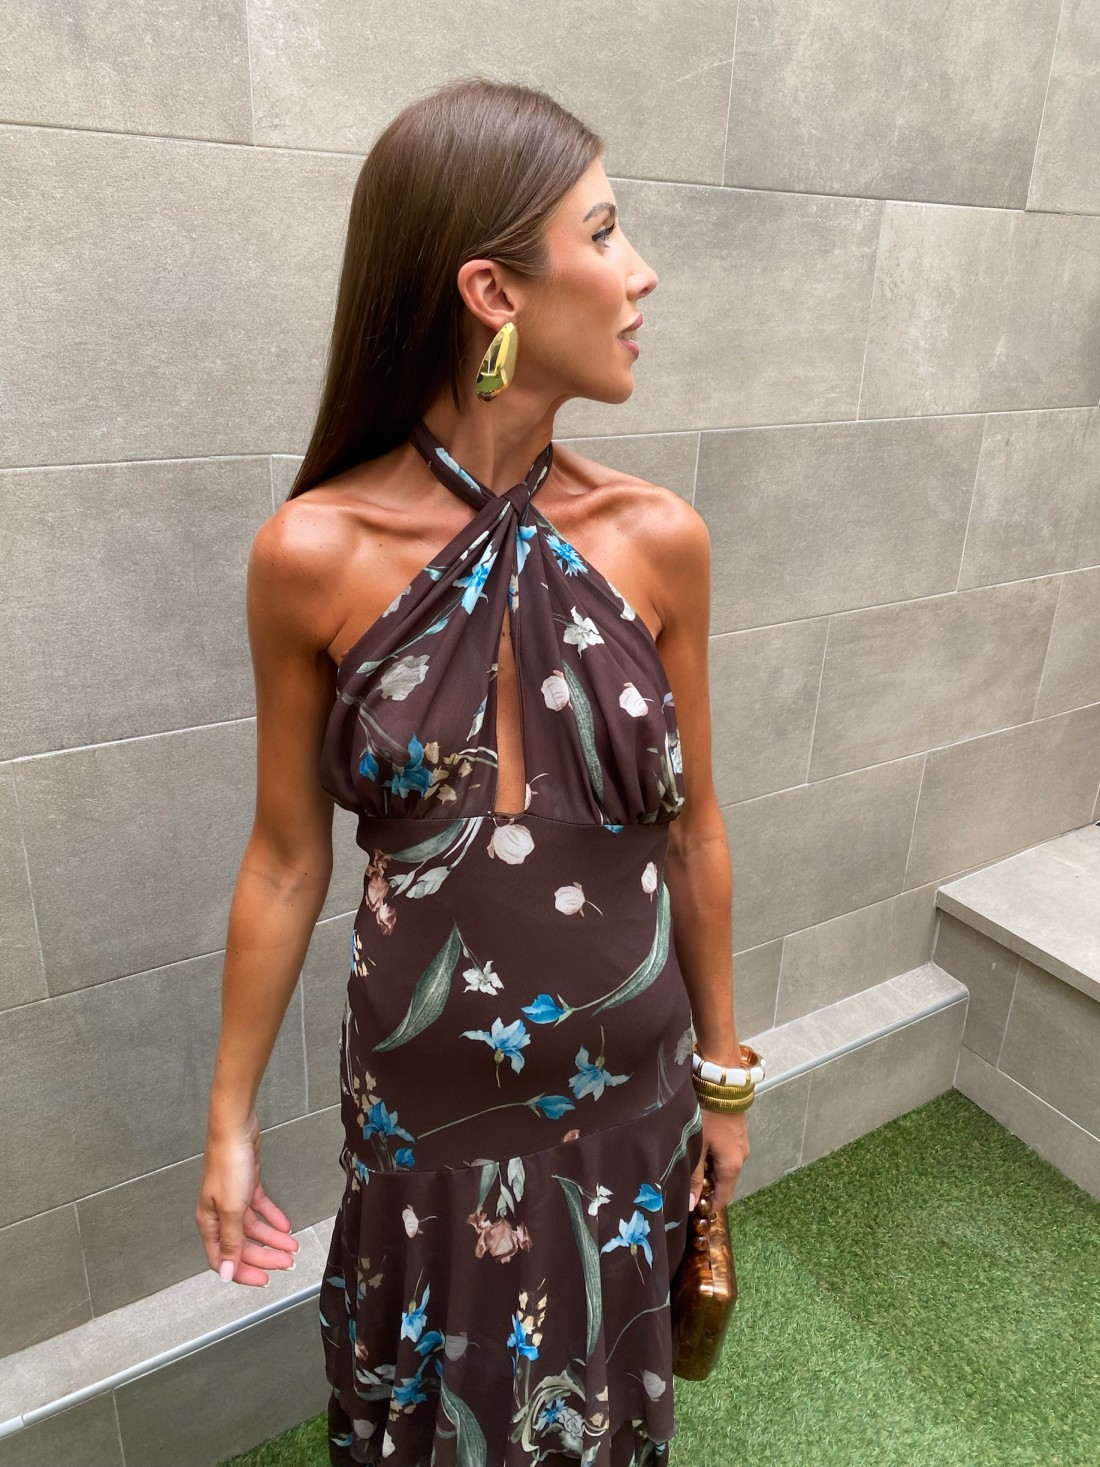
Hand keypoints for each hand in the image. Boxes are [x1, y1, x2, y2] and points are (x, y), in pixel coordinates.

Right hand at [195, 1113, 299, 1285]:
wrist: (235, 1129)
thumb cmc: (228, 1164)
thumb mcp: (231, 1209)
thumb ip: (230, 1242)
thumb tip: (224, 1273)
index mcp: (209, 1223)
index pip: (223, 1259)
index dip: (243, 1272)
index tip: (264, 1280)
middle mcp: (219, 1214)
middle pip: (242, 1245)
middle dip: (265, 1256)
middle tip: (286, 1263)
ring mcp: (233, 1199)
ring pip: (254, 1228)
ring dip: (273, 1238)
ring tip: (292, 1247)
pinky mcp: (247, 1186)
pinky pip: (260, 1209)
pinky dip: (273, 1218)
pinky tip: (285, 1226)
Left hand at [688, 1107, 749, 1212]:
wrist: (721, 1085)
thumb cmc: (707, 1117)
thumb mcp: (697, 1147)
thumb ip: (694, 1177)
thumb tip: (692, 1205)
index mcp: (733, 1166)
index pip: (724, 1197)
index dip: (710, 1206)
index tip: (694, 1209)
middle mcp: (742, 1158)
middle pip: (725, 1182)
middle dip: (708, 1187)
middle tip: (686, 1186)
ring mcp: (742, 1144)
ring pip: (725, 1166)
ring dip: (710, 1171)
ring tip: (689, 1167)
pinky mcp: (738, 1133)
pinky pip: (726, 1153)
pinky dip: (714, 1157)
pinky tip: (699, 1150)